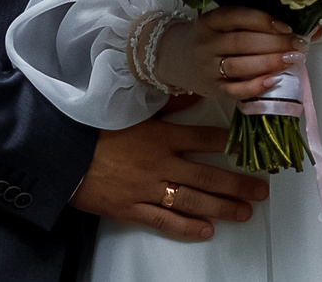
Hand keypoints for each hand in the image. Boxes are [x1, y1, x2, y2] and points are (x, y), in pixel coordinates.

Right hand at [71, 107, 270, 240]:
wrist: (60, 152)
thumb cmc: (93, 127)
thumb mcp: (130, 108)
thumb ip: (165, 103)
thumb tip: (193, 91)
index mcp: (161, 135)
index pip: (204, 138)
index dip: (229, 144)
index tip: (250, 148)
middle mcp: (161, 164)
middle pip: (207, 175)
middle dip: (237, 184)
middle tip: (261, 190)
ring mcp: (148, 189)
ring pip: (193, 201)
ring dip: (222, 207)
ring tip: (245, 212)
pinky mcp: (132, 209)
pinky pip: (166, 221)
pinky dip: (187, 227)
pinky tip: (207, 230)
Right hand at [156, 7, 309, 100]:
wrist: (177, 58)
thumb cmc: (212, 37)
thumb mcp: (225, 23)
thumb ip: (258, 22)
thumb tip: (314, 27)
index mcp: (209, 21)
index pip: (236, 16)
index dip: (262, 20)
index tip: (286, 26)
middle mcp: (206, 43)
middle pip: (242, 42)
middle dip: (273, 43)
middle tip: (298, 44)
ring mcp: (208, 68)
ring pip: (240, 66)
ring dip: (269, 63)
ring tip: (292, 59)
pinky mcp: (212, 89)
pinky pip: (235, 90)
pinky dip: (255, 86)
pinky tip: (274, 80)